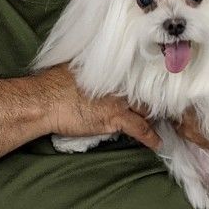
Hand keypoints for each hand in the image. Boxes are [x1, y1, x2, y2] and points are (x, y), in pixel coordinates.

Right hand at [34, 64, 161, 150]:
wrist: (45, 100)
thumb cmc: (52, 83)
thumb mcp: (73, 66)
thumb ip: (88, 66)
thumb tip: (88, 64)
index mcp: (110, 70)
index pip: (136, 76)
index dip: (145, 84)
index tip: (152, 89)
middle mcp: (118, 83)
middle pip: (144, 92)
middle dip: (154, 100)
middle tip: (162, 108)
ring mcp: (118, 101)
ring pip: (146, 109)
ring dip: (154, 118)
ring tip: (163, 125)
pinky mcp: (115, 119)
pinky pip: (140, 129)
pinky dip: (150, 137)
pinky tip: (157, 143)